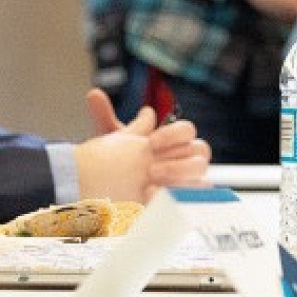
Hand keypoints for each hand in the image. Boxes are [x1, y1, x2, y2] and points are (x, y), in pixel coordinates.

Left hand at [75, 86, 210, 203]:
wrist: (114, 188)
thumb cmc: (120, 161)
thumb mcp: (113, 141)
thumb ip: (105, 117)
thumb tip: (94, 94)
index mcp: (173, 140)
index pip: (188, 130)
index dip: (173, 134)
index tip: (150, 142)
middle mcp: (185, 159)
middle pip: (202, 152)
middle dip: (178, 159)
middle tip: (151, 168)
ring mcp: (187, 181)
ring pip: (202, 178)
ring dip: (178, 179)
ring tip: (150, 182)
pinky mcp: (183, 201)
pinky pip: (191, 201)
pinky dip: (174, 198)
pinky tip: (150, 197)